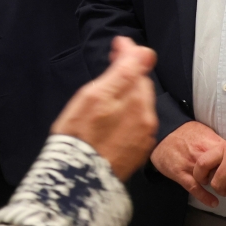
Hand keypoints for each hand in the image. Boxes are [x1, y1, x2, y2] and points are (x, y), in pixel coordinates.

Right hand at [51, 37, 157, 179]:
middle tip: (108, 69)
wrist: (80, 178)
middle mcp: (146, 116)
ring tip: (105, 99)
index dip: (128, 52)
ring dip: (126, 96)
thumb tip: (143, 51)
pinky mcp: (138, 150)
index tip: (116, 47)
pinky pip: (136, 124)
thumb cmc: (80, 136)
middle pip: (140, 84)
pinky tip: (109, 122)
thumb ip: (123, 71)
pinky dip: (126, 117)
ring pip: (138, 104)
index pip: (140, 63)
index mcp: (135, 100)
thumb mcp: (94, 95)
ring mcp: (144, 135)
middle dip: (127, 74)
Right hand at [150, 121, 224, 206]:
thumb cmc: (183, 132)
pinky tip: (213, 202)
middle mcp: (202, 154)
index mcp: (210, 143)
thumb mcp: (203, 130)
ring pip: (211, 179)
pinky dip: (205, 197)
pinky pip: (195, 188)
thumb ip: (217, 140)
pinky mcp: (180, 174)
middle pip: (224, 169)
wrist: (162, 134)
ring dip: (219, 187)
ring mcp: (191, 165)